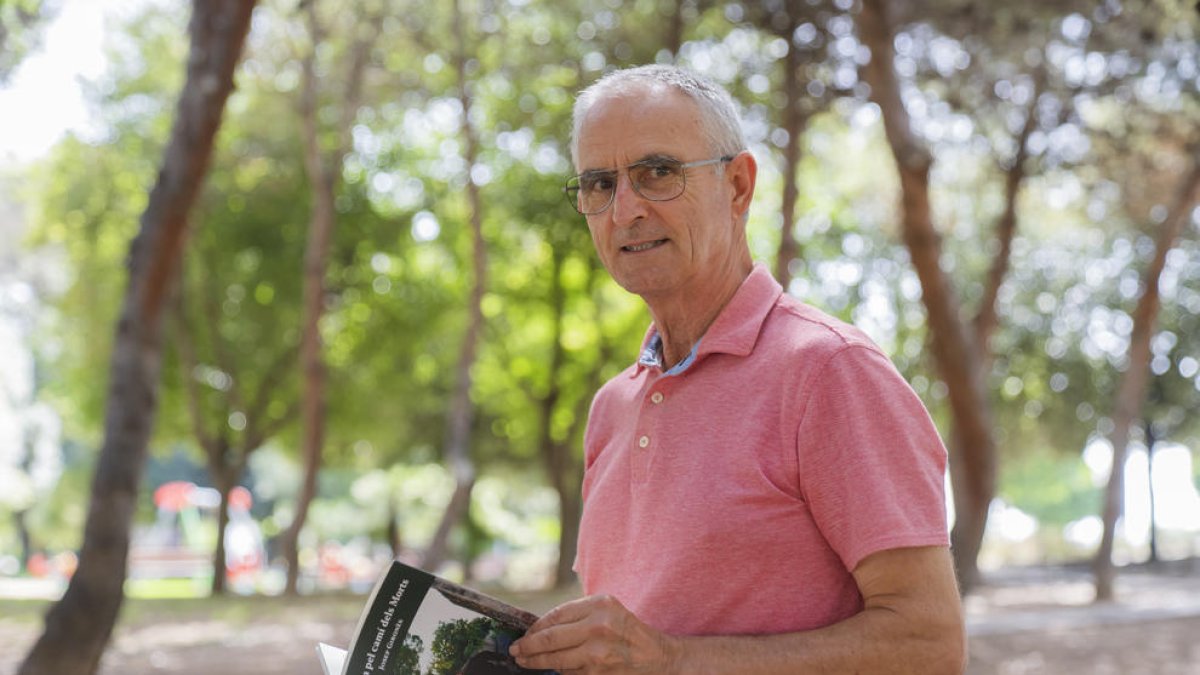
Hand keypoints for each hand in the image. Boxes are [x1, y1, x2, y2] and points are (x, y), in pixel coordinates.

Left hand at [509, 595, 680, 673]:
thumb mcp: (607, 610)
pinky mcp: (598, 674)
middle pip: (550, 639)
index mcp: (599, 605)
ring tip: (526, 661)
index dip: (534, 628)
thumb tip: (539, 628)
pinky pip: (570, 673)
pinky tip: (556, 668)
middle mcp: (598, 627)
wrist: (657, 657)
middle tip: (515, 650)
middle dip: (528, 647)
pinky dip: (560, 671)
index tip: (523, 635)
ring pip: (556, 660)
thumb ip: (577, 615)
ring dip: (537, 662)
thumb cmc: (627, 631)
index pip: (555, 616)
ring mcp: (598, 653)